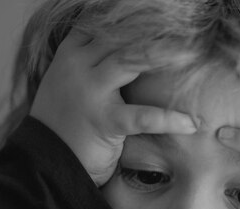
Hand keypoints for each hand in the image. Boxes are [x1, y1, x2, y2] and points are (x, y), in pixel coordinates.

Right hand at [30, 31, 196, 185]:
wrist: (46, 162)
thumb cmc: (66, 123)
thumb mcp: (73, 82)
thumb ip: (96, 62)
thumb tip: (131, 47)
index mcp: (72, 52)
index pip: (104, 21)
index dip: (133, 16)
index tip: (163, 14)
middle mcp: (79, 65)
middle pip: (122, 34)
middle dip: (155, 29)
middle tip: (188, 28)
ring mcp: (90, 92)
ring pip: (131, 59)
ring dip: (164, 54)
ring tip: (194, 54)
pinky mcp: (104, 122)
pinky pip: (142, 116)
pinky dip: (170, 119)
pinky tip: (191, 123)